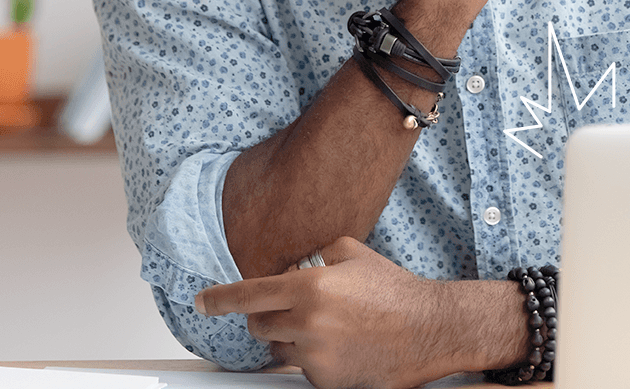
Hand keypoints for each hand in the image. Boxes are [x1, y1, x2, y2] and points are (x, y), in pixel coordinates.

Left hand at [195, 237, 455, 388]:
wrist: (427, 329)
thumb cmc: (394, 291)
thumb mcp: (355, 254)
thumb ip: (318, 254)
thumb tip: (297, 263)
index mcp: (310, 288)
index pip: (248, 295)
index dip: (219, 299)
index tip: (202, 302)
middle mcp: (306, 323)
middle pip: (258, 326)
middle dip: (268, 317)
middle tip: (294, 310)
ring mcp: (314, 356)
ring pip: (278, 350)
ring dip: (291, 339)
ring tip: (326, 329)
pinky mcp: (324, 381)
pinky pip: (302, 369)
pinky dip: (313, 359)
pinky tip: (342, 346)